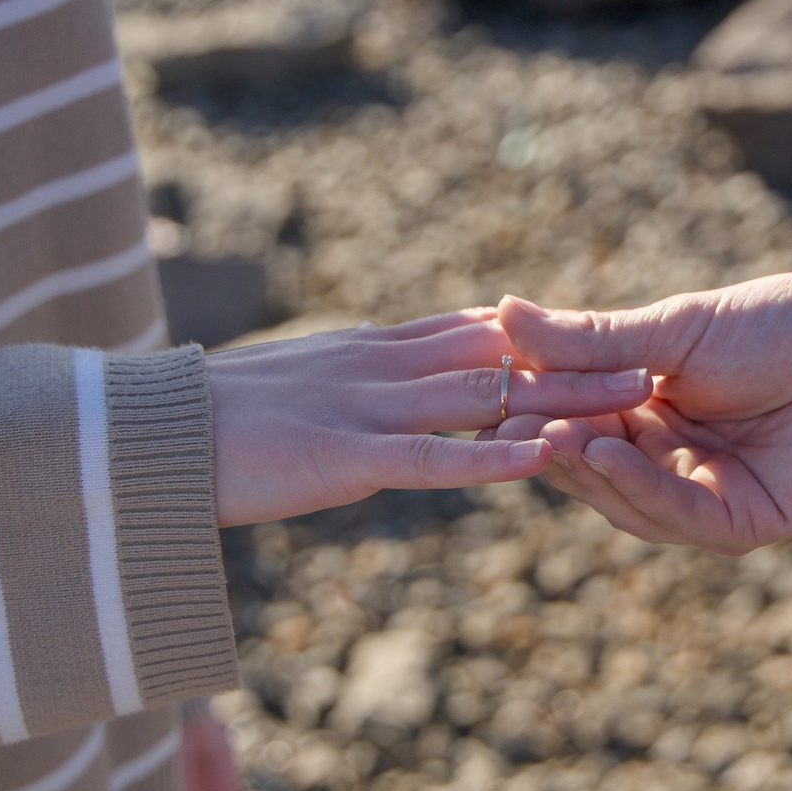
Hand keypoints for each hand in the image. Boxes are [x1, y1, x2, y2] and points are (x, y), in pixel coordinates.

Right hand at [205, 309, 651, 525]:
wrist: (139, 437)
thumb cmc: (207, 423)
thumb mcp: (298, 389)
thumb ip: (353, 385)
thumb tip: (392, 391)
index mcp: (368, 349)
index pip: (473, 331)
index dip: (541, 337)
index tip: (604, 339)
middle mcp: (378, 365)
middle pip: (498, 354)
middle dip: (575, 360)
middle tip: (652, 362)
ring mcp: (364, 406)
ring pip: (483, 395)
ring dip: (560, 398)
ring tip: (635, 402)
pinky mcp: (344, 455)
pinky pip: (433, 455)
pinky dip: (492, 456)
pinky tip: (544, 458)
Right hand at [490, 262, 791, 553]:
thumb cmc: (790, 323)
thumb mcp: (677, 328)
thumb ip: (593, 338)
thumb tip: (501, 313)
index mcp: (648, 410)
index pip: (570, 417)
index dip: (528, 407)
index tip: (481, 387)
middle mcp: (670, 460)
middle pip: (589, 466)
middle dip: (548, 445)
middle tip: (505, 421)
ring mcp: (706, 496)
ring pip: (624, 500)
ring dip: (585, 469)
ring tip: (549, 435)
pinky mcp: (746, 522)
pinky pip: (678, 518)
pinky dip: (636, 489)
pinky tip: (604, 453)